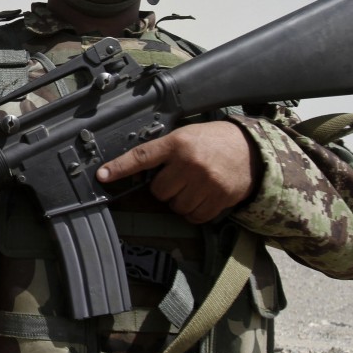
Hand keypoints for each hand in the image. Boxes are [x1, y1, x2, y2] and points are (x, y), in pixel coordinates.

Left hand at [96, 121, 256, 223]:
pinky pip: (194, 217)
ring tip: (193, 186)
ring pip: (175, 206)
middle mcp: (189, 163)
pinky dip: (194, 212)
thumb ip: (165, 151)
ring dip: (180, 201)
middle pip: (158, 191)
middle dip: (165, 188)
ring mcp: (205, 182)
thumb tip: (138, 171)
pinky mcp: (219, 198)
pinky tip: (202, 197)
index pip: (142, 156)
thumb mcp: (186, 136)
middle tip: (178, 178)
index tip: (102, 175)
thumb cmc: (212, 141)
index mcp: (177, 143)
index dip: (120, 167)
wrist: (250, 149)